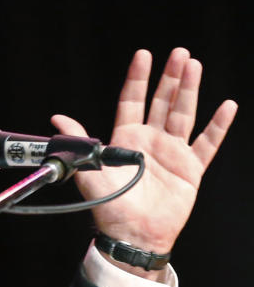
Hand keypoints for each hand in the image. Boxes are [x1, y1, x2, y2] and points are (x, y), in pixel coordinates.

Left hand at [51, 48, 236, 278]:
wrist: (132, 233)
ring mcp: (172, 152)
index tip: (143, 55)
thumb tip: (58, 119)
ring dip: (190, 90)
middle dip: (171, 77)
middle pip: (162, 101)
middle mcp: (150, 140)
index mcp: (126, 138)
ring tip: (195, 66)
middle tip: (179, 53)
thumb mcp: (88, 170)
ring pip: (184, 114)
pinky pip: (208, 143)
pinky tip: (227, 106)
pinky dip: (218, 125)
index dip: (138, 78)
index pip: (132, 100)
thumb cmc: (108, 205)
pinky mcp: (191, 169)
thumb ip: (79, 141)